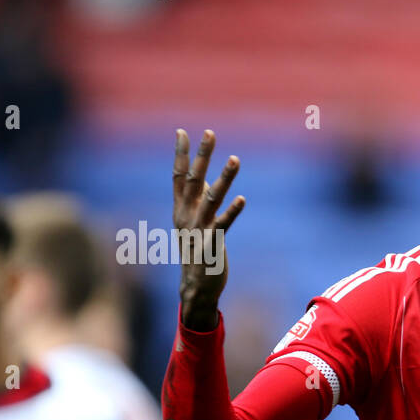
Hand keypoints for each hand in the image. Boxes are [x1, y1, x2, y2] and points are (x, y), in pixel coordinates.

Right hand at [173, 129, 244, 330]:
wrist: (195, 287)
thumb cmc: (197, 252)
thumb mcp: (192, 223)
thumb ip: (196, 200)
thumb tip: (203, 179)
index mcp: (180, 209)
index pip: (178, 176)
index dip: (180, 154)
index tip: (182, 132)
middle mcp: (186, 216)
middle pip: (193, 179)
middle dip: (202, 155)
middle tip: (210, 132)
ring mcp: (199, 229)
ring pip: (211, 198)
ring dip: (224, 178)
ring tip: (236, 158)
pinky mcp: (212, 244)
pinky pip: (223, 224)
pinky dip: (232, 211)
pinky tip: (242, 199)